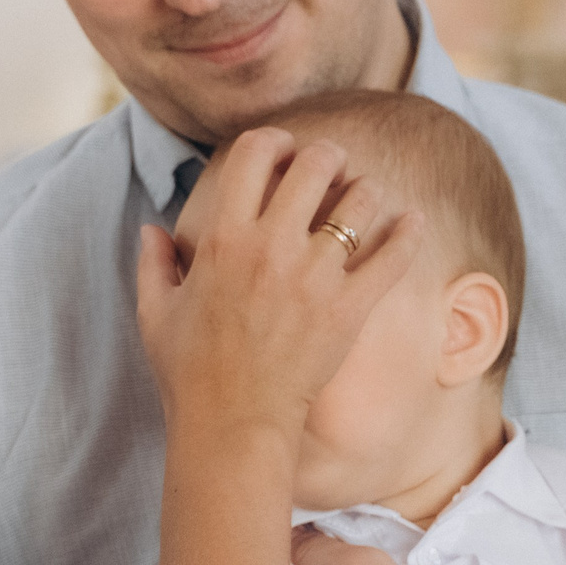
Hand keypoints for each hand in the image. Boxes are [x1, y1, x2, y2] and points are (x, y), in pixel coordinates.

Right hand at [136, 128, 421, 445]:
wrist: (232, 424)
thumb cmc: (188, 371)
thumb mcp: (155, 312)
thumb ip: (153, 263)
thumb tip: (152, 229)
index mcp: (224, 238)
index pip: (256, 152)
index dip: (275, 140)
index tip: (284, 150)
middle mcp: (271, 247)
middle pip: (317, 163)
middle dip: (328, 157)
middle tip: (332, 169)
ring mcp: (315, 277)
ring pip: (360, 201)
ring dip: (365, 191)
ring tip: (364, 198)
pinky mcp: (349, 309)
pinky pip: (393, 256)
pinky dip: (409, 232)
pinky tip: (413, 221)